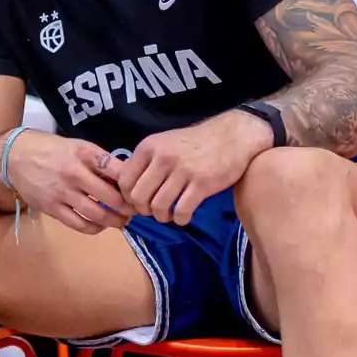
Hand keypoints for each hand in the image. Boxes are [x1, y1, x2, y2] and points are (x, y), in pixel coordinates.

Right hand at [7, 130, 134, 234]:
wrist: (14, 156)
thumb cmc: (50, 149)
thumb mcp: (76, 145)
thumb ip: (99, 161)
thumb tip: (126, 177)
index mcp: (84, 153)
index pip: (118, 171)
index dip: (133, 184)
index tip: (138, 190)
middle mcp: (74, 173)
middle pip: (112, 198)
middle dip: (128, 207)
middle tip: (134, 210)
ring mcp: (62, 192)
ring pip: (98, 215)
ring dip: (116, 221)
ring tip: (122, 221)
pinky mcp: (52, 208)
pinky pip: (80, 224)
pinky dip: (95, 228)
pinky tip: (100, 225)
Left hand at [118, 112, 272, 225]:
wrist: (231, 137)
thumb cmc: (194, 143)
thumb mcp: (163, 143)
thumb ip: (145, 161)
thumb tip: (127, 186)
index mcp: (148, 147)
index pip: (125, 180)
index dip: (128, 197)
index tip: (138, 202)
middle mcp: (162, 158)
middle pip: (138, 197)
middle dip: (143, 210)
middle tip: (152, 211)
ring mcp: (183, 171)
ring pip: (159, 206)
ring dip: (161, 217)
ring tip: (168, 215)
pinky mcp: (202, 183)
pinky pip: (182, 211)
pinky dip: (180, 219)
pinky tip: (182, 217)